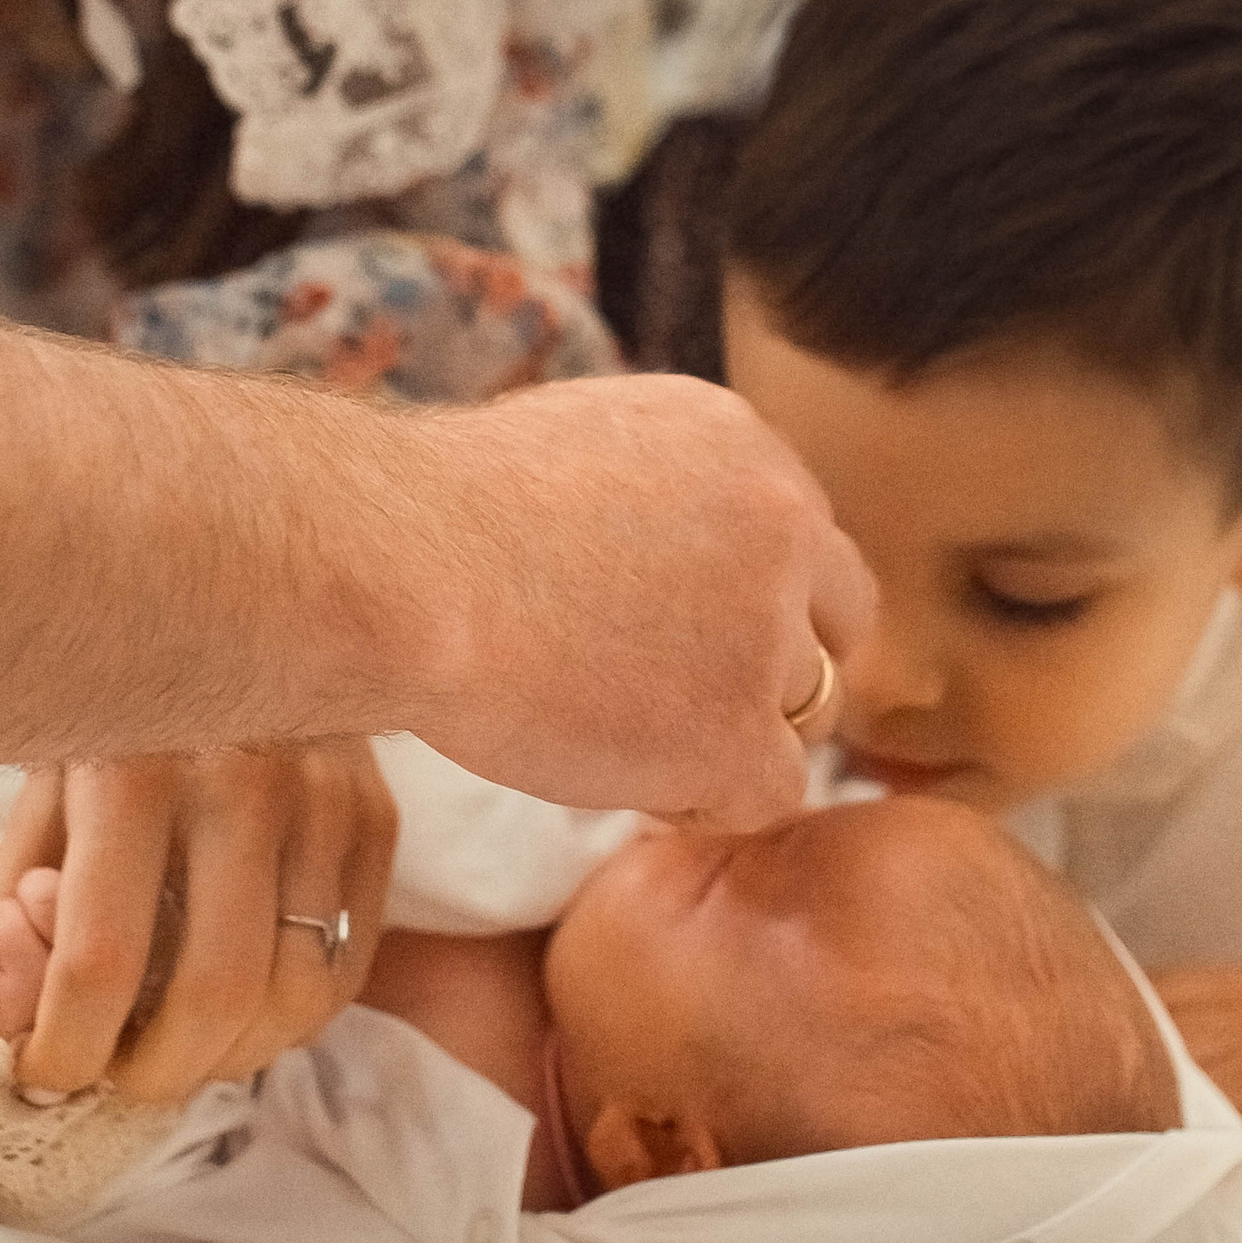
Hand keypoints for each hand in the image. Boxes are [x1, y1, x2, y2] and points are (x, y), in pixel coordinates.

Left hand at [0, 744, 397, 1102]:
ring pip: (295, 994)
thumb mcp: (43, 793)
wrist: (239, 612)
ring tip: (182, 1047)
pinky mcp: (375, 814)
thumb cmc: (120, 717)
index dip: (66, 1052)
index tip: (43, 1073)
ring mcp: (324, 795)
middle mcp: (242, 778)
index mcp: (133, 768)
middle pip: (216, 995)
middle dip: (157, 1074)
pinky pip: (348, 966)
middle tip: (118, 1077)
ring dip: (232, 1057)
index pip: (100, 963)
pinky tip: (245, 1009)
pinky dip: (295, 1019)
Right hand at [377, 376, 875, 826]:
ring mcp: (767, 632)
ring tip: (633, 740)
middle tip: (688, 695)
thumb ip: (653, 490)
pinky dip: (708, 799)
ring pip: (810, 708)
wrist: (404, 564)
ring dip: (737, 731)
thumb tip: (658, 545)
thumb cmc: (439, 509)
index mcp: (739, 443)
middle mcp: (780, 524)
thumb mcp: (581, 442)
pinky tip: (634, 784)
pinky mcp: (737, 732)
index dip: (753, 592)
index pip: (799, 533)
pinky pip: (772, 790)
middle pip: (837, 615)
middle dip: (777, 659)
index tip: (688, 628)